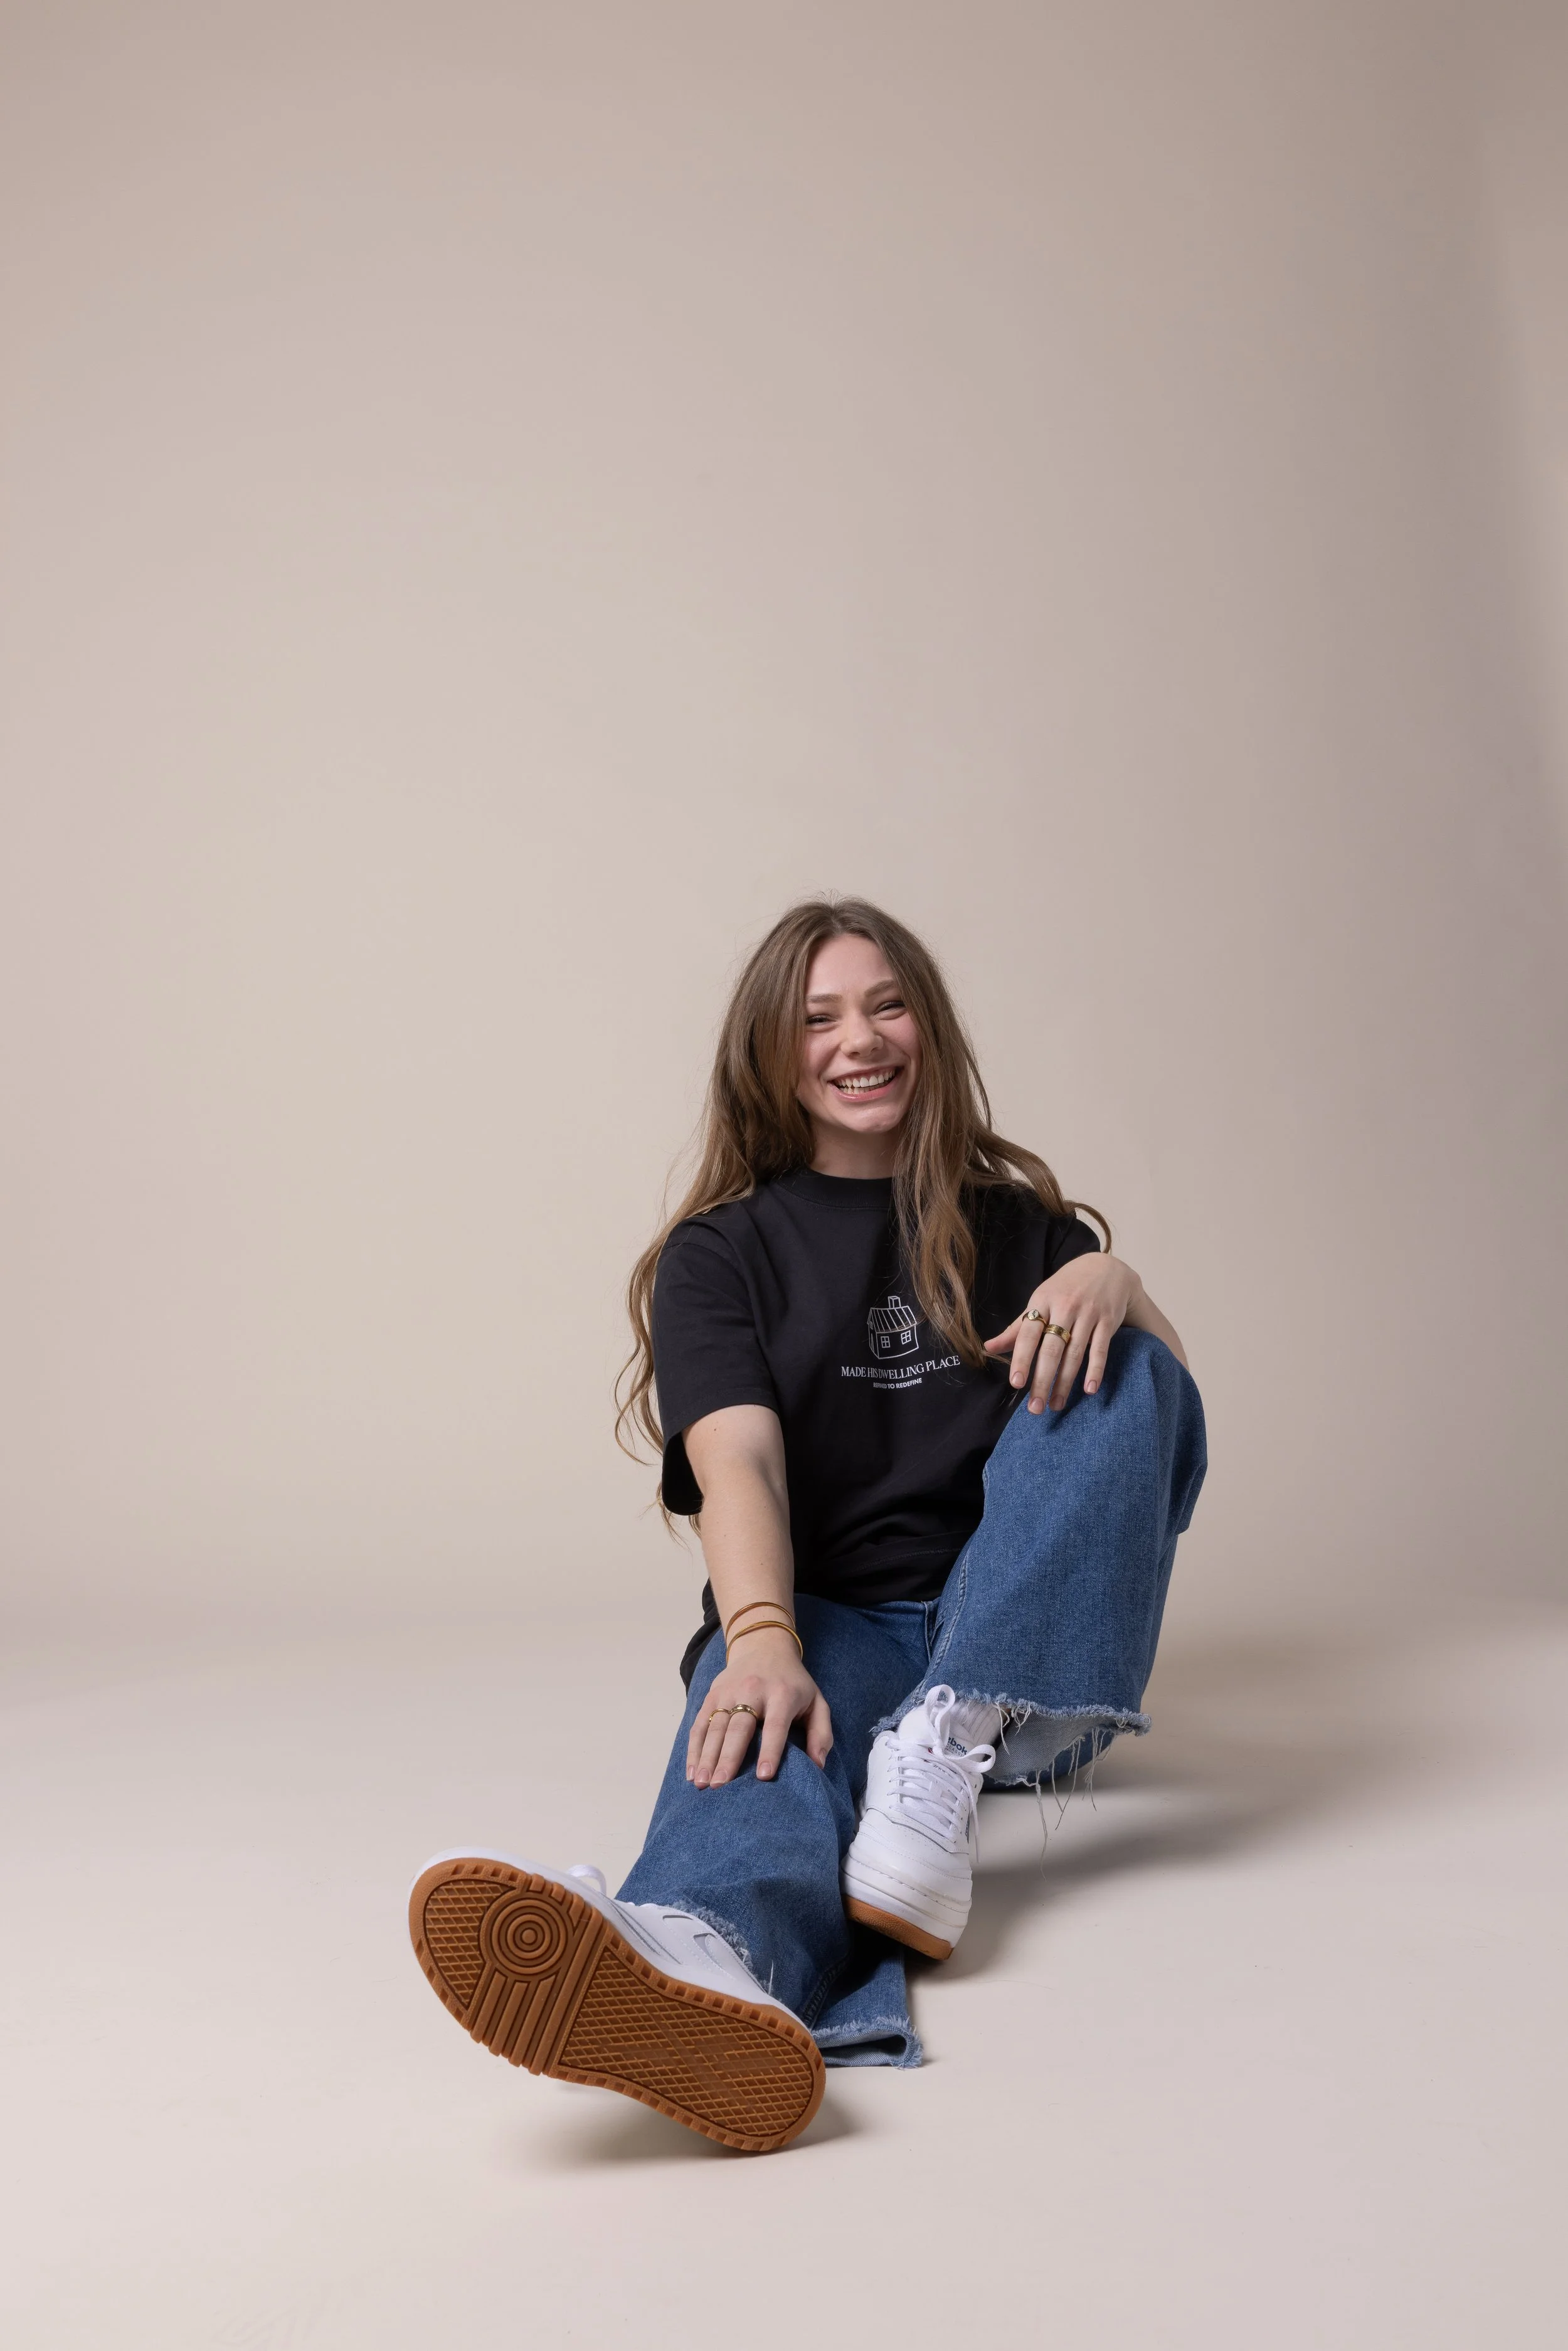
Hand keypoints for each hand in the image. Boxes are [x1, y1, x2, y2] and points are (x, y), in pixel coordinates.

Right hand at [686, 1627, 832, 1788]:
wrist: (764, 1646)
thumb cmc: (793, 1683)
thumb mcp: (817, 1702)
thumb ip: (821, 1733)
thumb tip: (818, 1766)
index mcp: (782, 1694)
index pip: (775, 1725)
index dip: (770, 1750)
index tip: (763, 1776)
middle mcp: (753, 1690)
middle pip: (739, 1727)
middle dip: (728, 1757)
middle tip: (721, 1785)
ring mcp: (728, 1692)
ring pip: (715, 1726)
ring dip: (707, 1756)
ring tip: (703, 1784)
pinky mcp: (712, 1694)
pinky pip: (700, 1723)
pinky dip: (694, 1748)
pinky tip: (693, 1771)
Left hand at [985, 1252, 1142, 1412]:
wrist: (1105, 1268)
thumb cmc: (1065, 1289)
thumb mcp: (1040, 1300)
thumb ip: (1017, 1328)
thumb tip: (987, 1348)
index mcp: (1043, 1302)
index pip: (1028, 1334)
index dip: (1021, 1358)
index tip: (1016, 1383)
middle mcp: (1065, 1307)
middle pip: (1051, 1349)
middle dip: (1042, 1380)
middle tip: (1035, 1408)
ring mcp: (1088, 1314)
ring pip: (1074, 1353)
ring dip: (1065, 1382)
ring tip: (1056, 1404)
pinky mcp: (1108, 1321)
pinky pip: (1100, 1349)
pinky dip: (1095, 1370)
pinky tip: (1089, 1389)